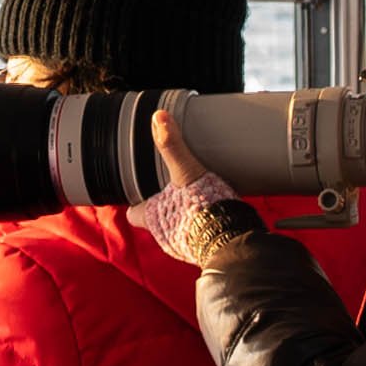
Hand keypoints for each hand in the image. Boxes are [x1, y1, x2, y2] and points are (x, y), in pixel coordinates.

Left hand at [136, 110, 250, 264]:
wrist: (232, 239)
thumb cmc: (202, 210)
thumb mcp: (185, 172)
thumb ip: (172, 146)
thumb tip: (159, 117)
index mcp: (152, 217)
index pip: (133, 212)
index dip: (135, 200)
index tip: (140, 186)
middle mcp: (165, 235)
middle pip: (156, 219)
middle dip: (164, 204)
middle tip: (173, 185)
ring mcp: (185, 245)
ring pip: (178, 227)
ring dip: (185, 213)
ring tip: (196, 194)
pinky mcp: (206, 248)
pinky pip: (200, 234)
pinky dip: (204, 222)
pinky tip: (215, 209)